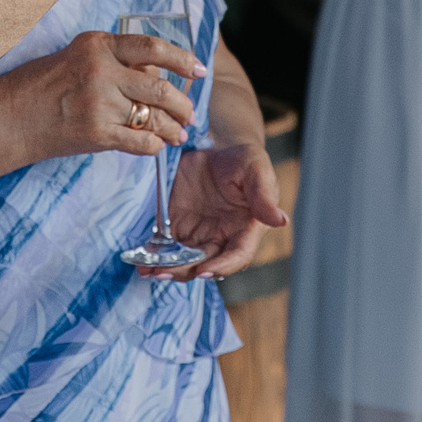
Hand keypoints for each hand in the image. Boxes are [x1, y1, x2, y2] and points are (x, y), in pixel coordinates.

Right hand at [4, 29, 203, 156]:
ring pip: (154, 116)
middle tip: (190, 114)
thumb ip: (116, 62)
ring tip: (179, 134)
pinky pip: (140, 141)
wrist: (10, 116)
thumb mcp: (79, 57)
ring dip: (172, 128)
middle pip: (159, 86)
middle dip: (182, 104)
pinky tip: (156, 146)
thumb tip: (159, 76)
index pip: (151, 47)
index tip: (198, 70)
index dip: (182, 59)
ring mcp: (98, 102)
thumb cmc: (43, 85)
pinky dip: (154, 146)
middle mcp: (100, 69)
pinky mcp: (96, 132)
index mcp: (98, 44)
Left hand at [140, 144, 288, 280]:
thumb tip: (281, 221)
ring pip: (184, 261)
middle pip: (205, 264)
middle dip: (185, 272)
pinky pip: (166, 247)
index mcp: (245, 230)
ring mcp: (198, 235)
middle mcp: (222, 238)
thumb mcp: (256, 168)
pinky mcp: (177, 226)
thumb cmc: (243, 160)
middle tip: (163, 273)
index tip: (203, 271)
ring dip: (166, 269)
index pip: (237, 256)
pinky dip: (154, 256)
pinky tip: (140, 261)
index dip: (221, 267)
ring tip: (147, 271)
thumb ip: (265, 195)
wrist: (215, 148)